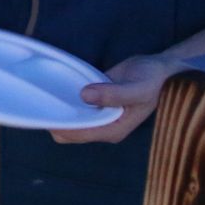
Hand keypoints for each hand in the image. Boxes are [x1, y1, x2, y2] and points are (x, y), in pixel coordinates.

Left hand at [51, 53, 183, 143]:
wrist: (161, 69)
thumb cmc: (154, 80)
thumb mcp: (137, 88)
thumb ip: (113, 94)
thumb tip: (85, 95)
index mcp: (114, 129)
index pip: (79, 134)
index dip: (61, 125)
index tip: (45, 112)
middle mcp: (104, 126)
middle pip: (70, 131)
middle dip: (56, 119)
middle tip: (42, 100)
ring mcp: (99, 115)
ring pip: (70, 119)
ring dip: (59, 110)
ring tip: (45, 94)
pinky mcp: (96, 103)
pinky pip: (75, 106)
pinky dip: (65, 100)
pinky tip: (55, 88)